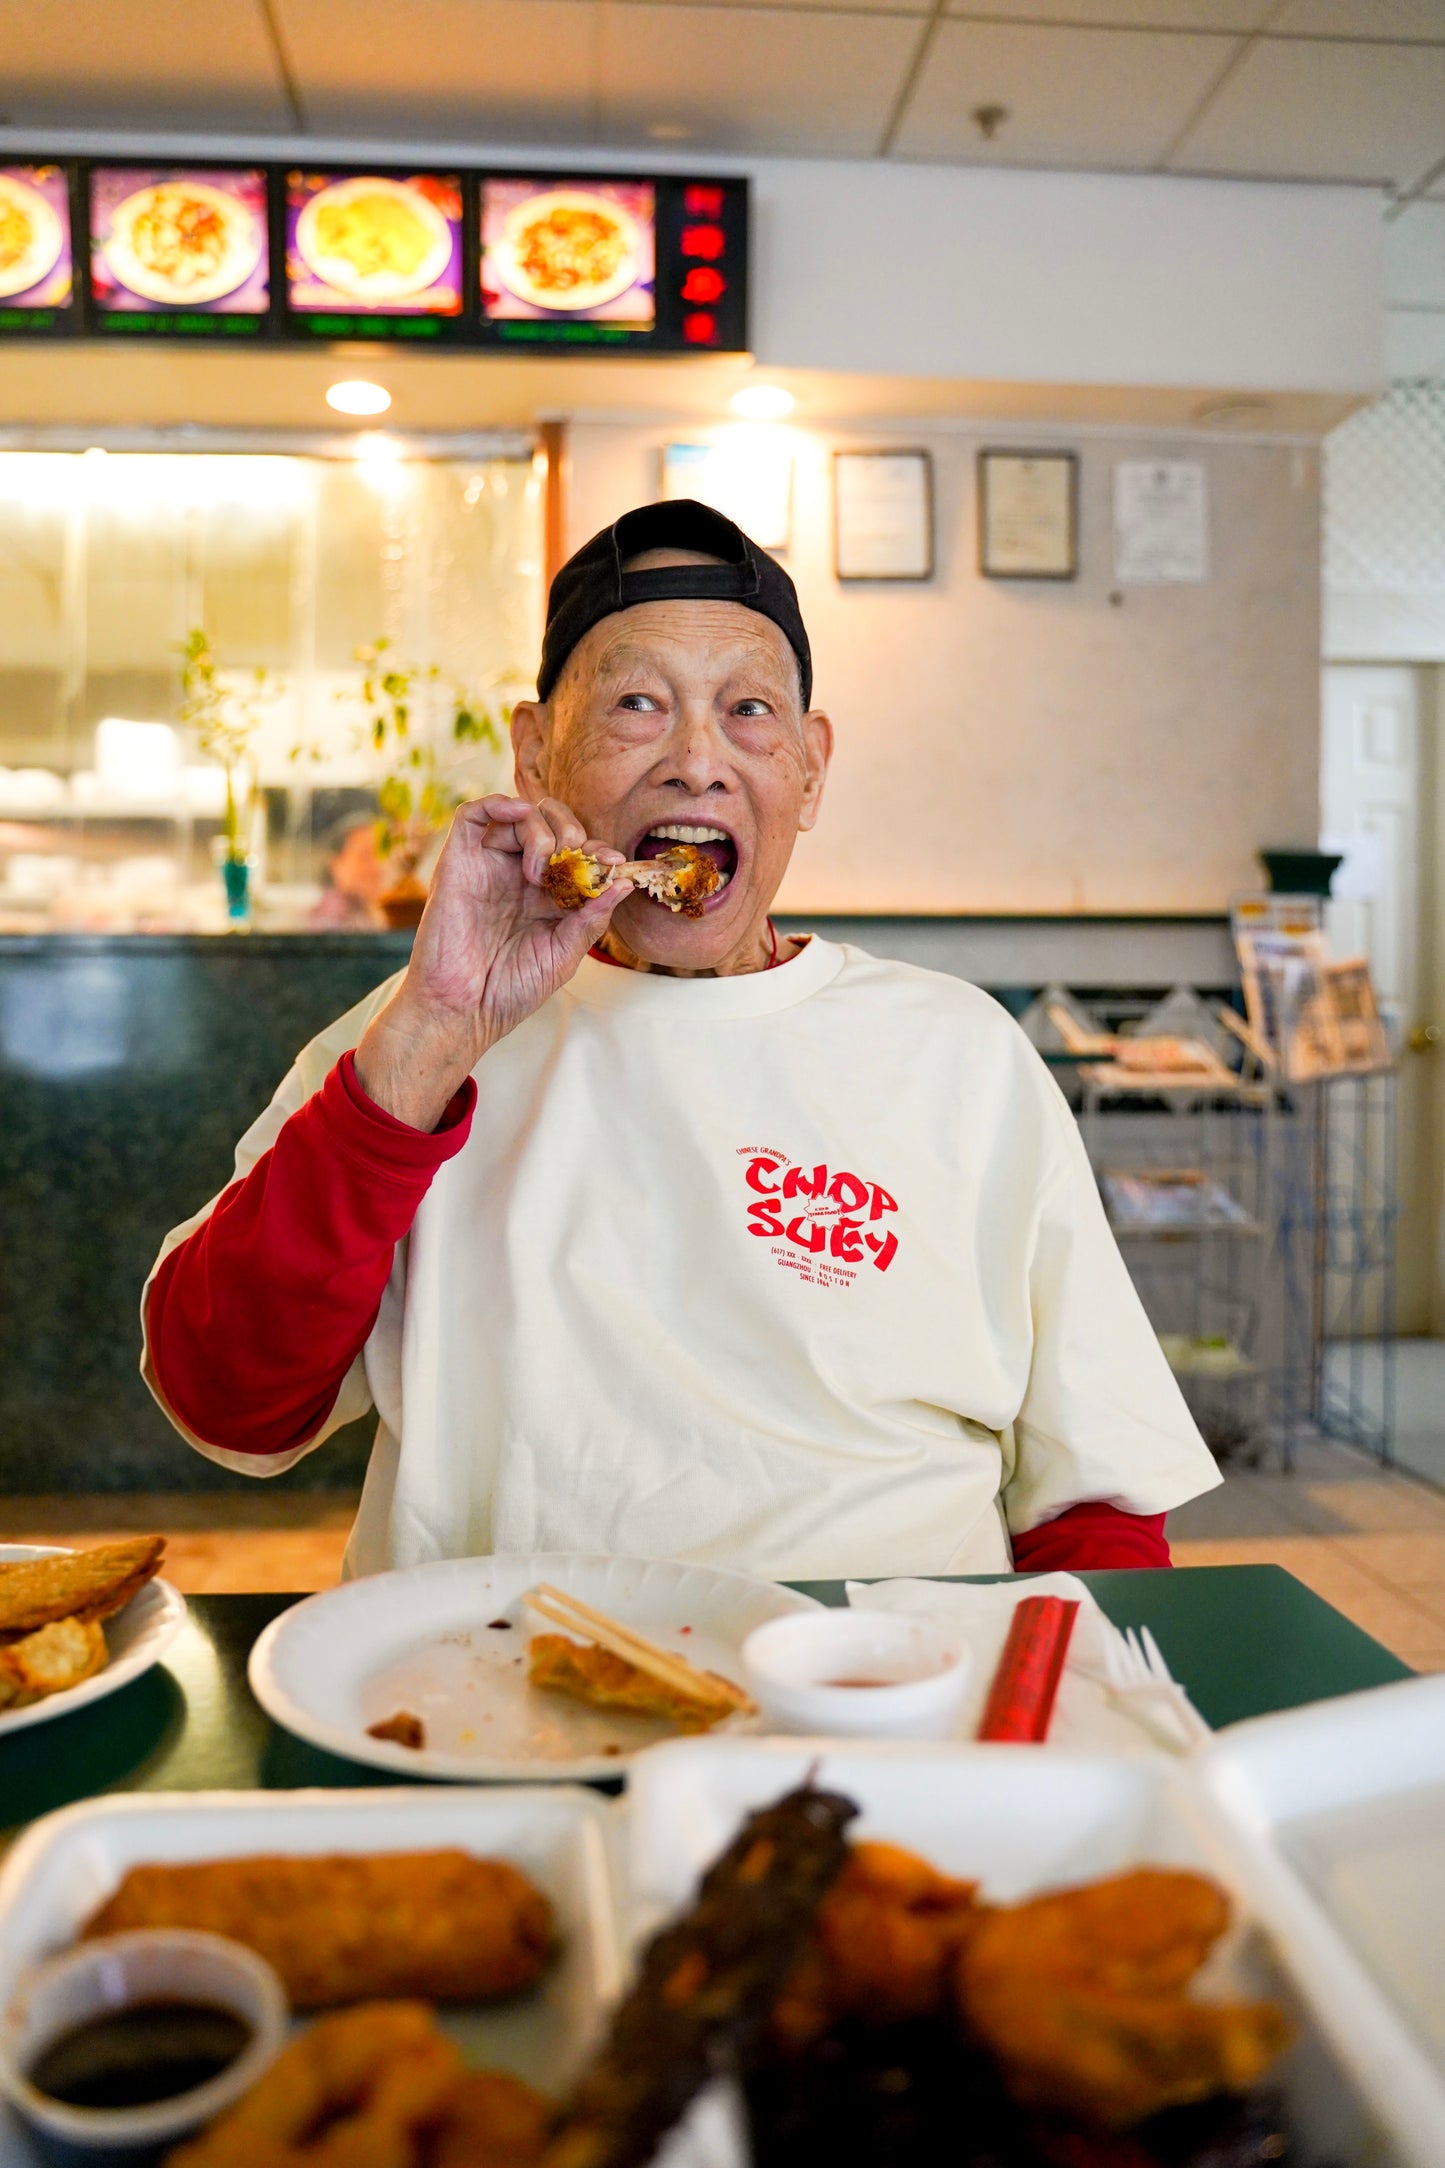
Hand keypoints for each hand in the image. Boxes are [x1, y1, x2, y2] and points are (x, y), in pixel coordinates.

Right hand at [354, 795, 630, 1129]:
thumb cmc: (510, 990)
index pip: (578, 852)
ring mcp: (489, 866)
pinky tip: (519, 815)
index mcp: (547, 895)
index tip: (614, 864)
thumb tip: (624, 883)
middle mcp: (518, 875)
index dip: (599, 850)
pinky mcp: (458, 862)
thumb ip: (591, 917)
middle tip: (575, 859)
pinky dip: (499, 803)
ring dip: (541, 831)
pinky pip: (474, 814)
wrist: (462, 1010)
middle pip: (551, 822)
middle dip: (572, 831)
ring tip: (540, 870)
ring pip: (519, 813)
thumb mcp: (564, 954)